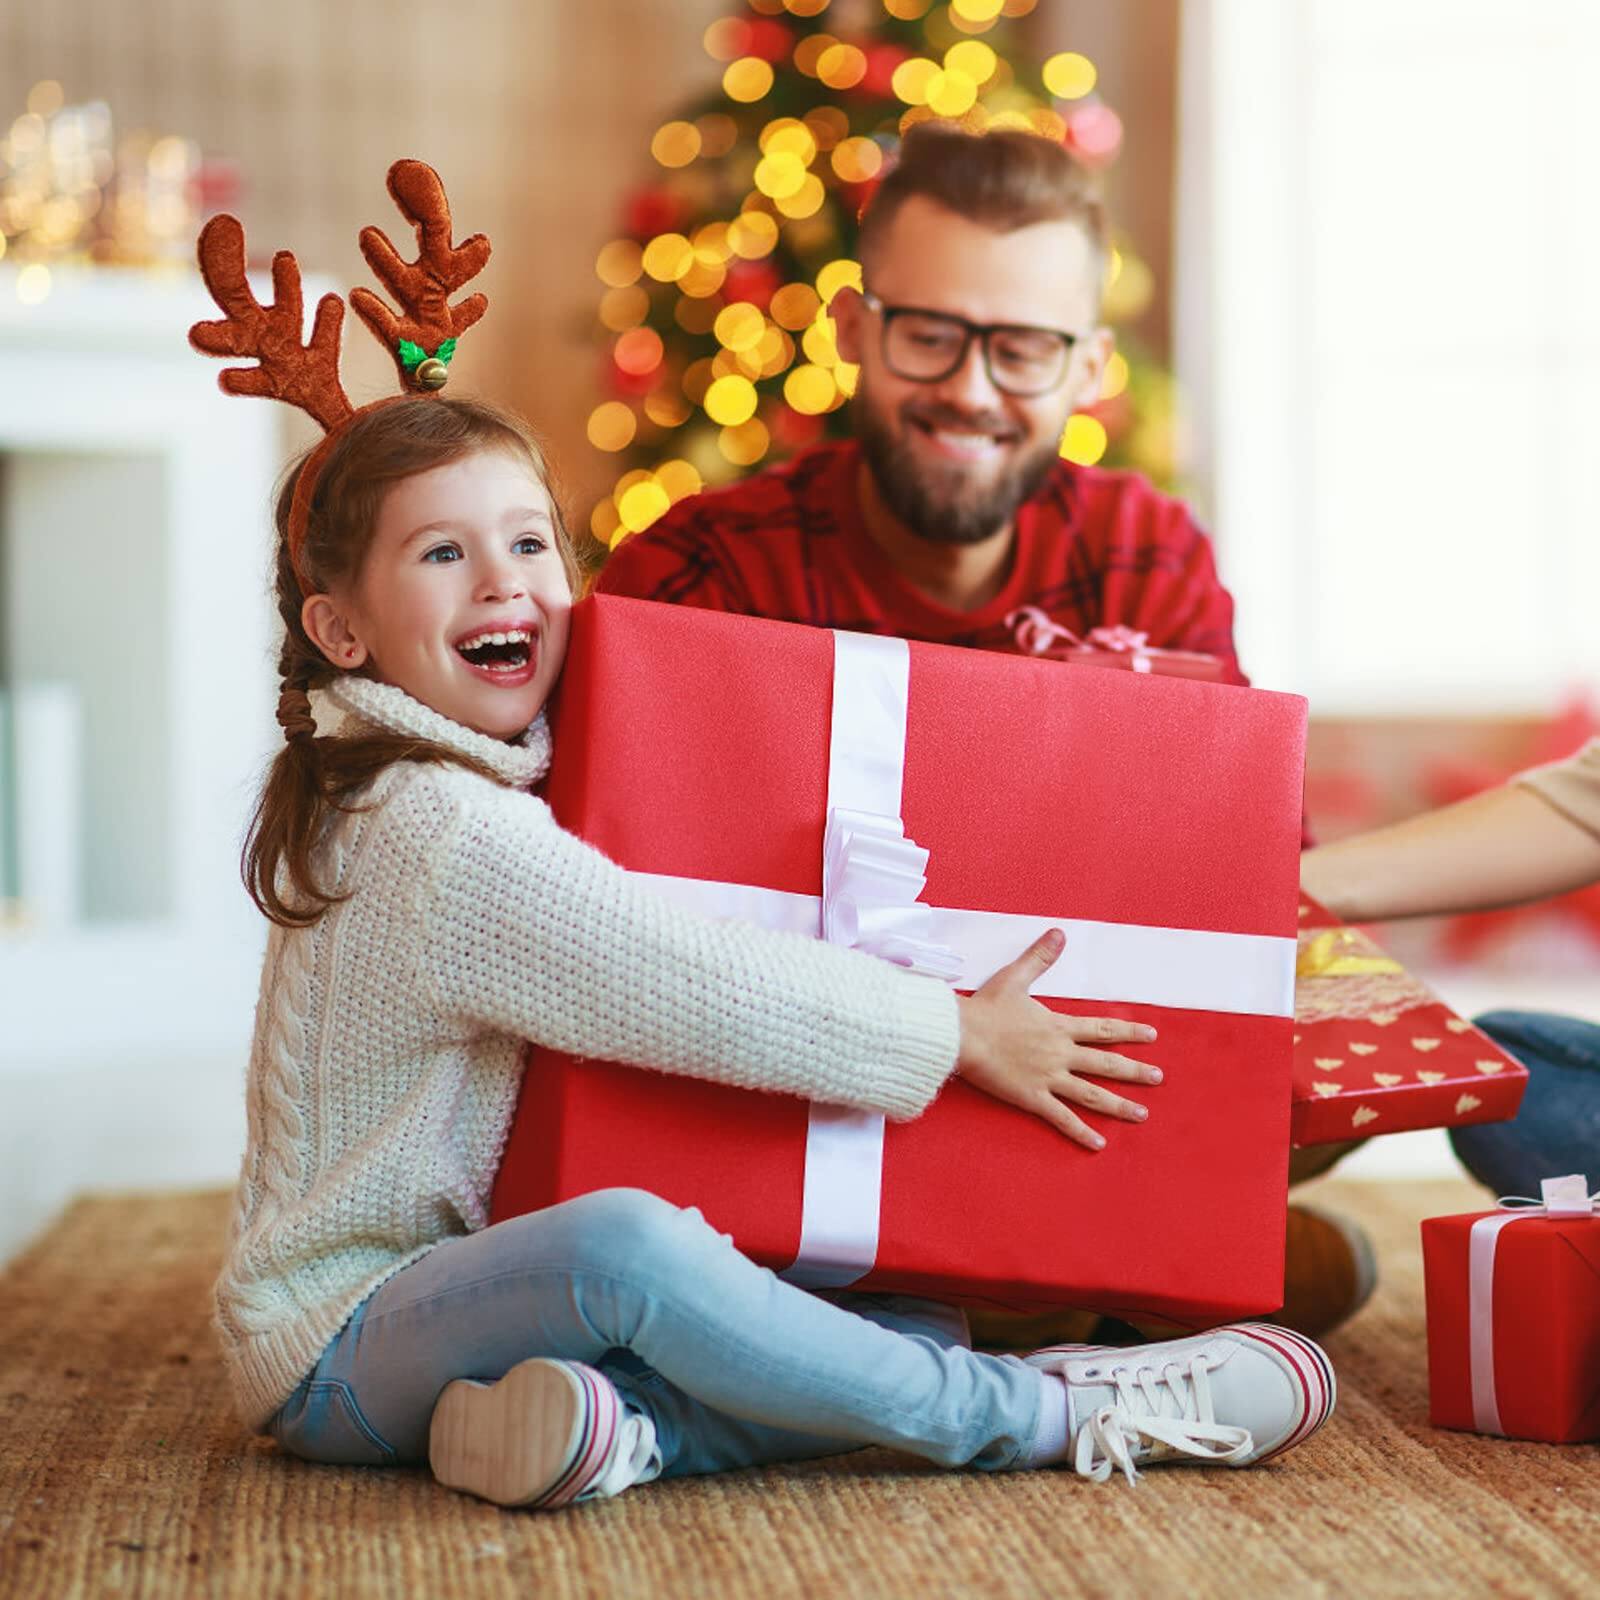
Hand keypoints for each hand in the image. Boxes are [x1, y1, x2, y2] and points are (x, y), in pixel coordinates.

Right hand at [954, 928, 1160, 1150]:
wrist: (961, 1035)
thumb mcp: (1015, 977)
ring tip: (1142, 1114)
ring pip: (1092, 1095)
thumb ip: (1040, 957)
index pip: (1103, 1031)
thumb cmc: (985, 1008)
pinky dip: (1081, 1132)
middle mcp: (1060, 1054)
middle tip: (1159, 1078)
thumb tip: (1059, 933)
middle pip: (1106, 1064)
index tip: (1152, 1036)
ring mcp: (1048, 1078)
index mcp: (1059, 1027)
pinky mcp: (1032, 1098)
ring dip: (1119, 1105)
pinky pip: (1062, 1118)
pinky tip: (1099, 1145)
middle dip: (1135, 1071)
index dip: (1129, 1033)